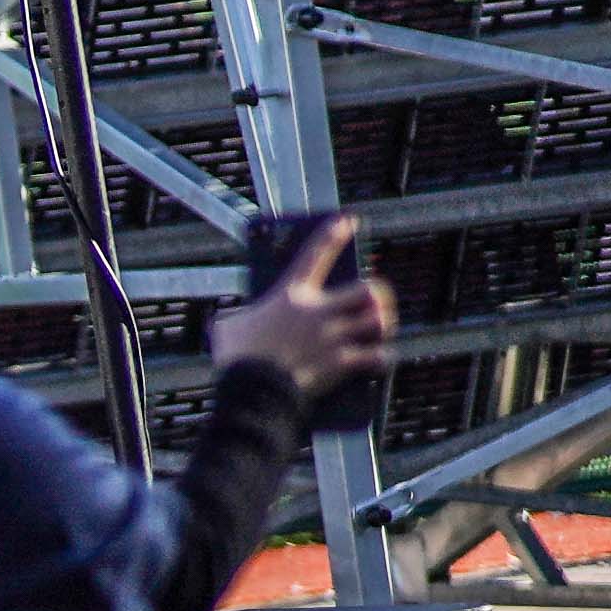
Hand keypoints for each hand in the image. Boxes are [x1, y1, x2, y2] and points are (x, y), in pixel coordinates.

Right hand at [206, 226, 395, 417]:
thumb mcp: (228, 326)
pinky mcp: (342, 362)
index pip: (315, 254)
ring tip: (379, 329)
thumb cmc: (236, 357)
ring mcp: (333, 337)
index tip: (348, 220)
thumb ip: (237, 316)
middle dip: (377, 295)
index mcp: (290, 295)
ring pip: (378, 320)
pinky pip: (378, 356)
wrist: (253, 390)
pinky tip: (379, 360)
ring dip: (382, 323)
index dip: (333, 233)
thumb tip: (230, 319)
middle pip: (367, 290)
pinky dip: (382, 357)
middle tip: (374, 302)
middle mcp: (318, 311)